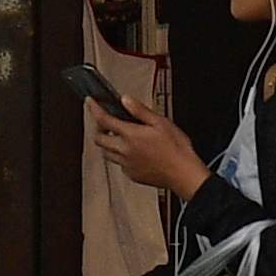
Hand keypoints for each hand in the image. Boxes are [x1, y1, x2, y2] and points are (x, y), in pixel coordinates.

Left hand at [86, 100, 206, 200]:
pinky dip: (119, 156)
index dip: (94, 109)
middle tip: (105, 122)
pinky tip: (131, 152)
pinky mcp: (132, 175)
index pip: (104, 120)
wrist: (184, 174)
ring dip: (107, 143)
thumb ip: (140, 111)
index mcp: (131, 136)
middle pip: (99, 139)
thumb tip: (126, 100)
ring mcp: (127, 165)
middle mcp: (125, 151)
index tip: (91, 102)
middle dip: (98, 128)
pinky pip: (118, 164)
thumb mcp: (161, 122)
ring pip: (106, 153)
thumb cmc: (177, 150)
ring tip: (117, 137)